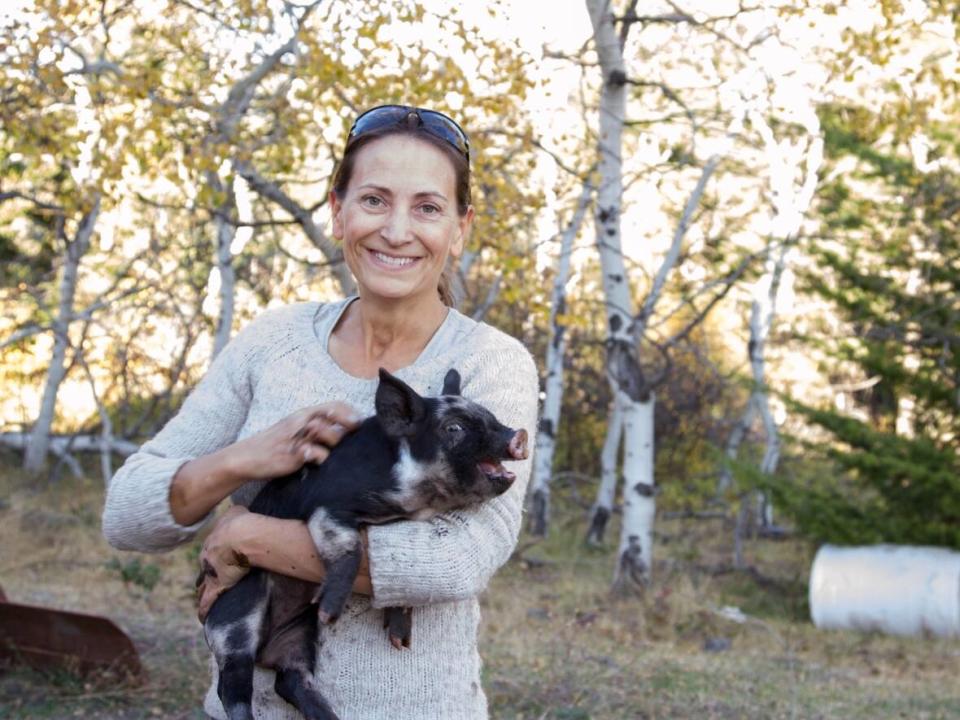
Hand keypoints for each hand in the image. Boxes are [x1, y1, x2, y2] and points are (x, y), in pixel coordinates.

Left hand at [196, 505, 252, 621]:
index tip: (216, 564)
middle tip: (208, 584)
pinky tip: (202, 618)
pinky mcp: (217, 587)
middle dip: (205, 578)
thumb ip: (235, 515)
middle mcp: (206, 559)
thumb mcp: (235, 512)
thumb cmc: (241, 522)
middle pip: (203, 572)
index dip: (213, 560)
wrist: (241, 535)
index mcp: (211, 543)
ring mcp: (210, 574)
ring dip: (202, 594)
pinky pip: (207, 602)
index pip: (209, 554)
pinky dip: (204, 610)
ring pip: (202, 588)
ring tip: (202, 602)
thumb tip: (239, 514)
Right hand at [228, 401, 360, 481]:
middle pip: (334, 416)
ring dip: (336, 443)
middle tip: (356, 433)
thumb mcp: (294, 429)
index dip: (350, 412)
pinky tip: (318, 463)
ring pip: (329, 434)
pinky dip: (322, 458)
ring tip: (333, 452)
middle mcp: (301, 422)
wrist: (245, 457)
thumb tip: (342, 432)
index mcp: (303, 414)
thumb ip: (315, 428)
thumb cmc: (274, 445)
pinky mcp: (294, 454)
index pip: (334, 405)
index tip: (358, 423)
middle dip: (349, 424)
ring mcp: (298, 437)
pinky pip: (317, 454)